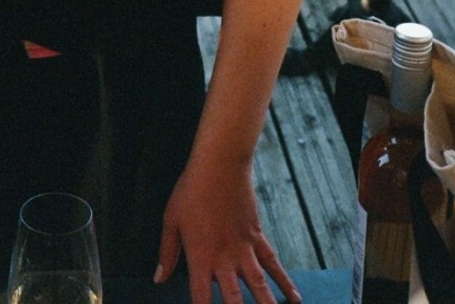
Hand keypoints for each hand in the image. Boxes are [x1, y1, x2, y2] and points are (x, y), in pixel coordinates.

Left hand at [155, 161, 300, 303]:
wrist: (220, 164)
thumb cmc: (191, 190)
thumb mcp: (171, 219)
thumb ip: (168, 252)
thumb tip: (159, 279)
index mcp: (200, 257)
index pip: (201, 300)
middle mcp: (224, 259)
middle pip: (235, 300)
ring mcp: (244, 249)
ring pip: (259, 286)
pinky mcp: (257, 237)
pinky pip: (273, 264)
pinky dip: (284, 282)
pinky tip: (294, 298)